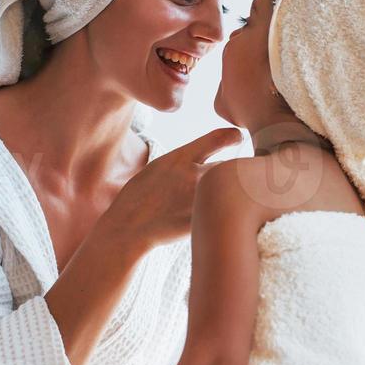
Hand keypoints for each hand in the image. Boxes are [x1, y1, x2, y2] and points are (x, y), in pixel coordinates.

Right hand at [108, 127, 242, 248]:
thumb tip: (199, 160)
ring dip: (227, 194)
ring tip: (218, 204)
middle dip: (228, 173)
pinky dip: (224, 215)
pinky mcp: (204, 220)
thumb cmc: (138, 200)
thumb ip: (183, 161)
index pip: (219, 137)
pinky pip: (224, 213)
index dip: (231, 136)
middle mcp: (195, 174)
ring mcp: (200, 197)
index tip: (237, 137)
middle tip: (225, 184)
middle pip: (228, 167)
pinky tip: (217, 221)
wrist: (127, 228)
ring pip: (227, 190)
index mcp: (181, 157)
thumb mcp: (158, 168)